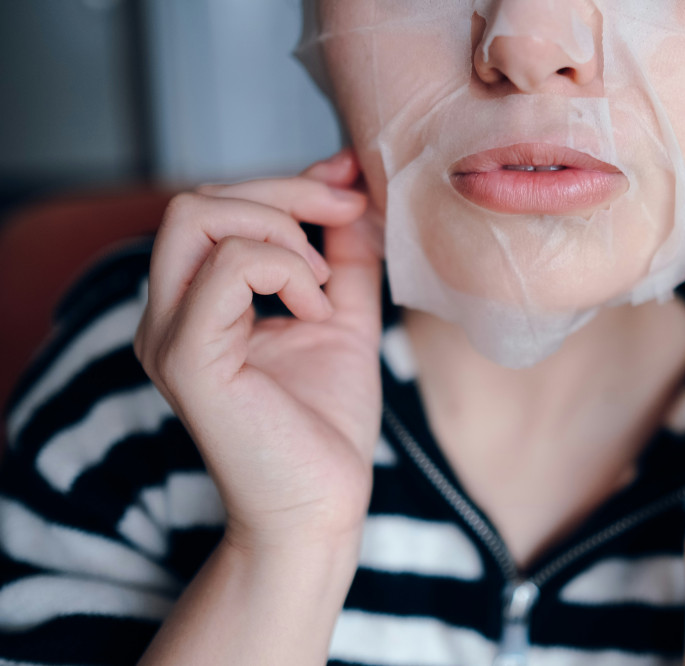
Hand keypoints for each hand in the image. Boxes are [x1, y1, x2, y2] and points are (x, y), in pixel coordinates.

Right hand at [135, 150, 382, 552]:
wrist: (322, 506)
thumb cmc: (326, 422)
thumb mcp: (342, 316)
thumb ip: (342, 255)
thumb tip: (351, 186)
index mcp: (196, 304)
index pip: (215, 206)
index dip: (287, 183)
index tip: (348, 184)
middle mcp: (167, 314)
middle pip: (197, 200)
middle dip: (283, 193)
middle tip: (345, 219)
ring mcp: (169, 335)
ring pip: (197, 216)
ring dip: (280, 232)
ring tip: (322, 288)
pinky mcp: (187, 359)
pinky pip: (227, 268)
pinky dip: (285, 271)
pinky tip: (314, 313)